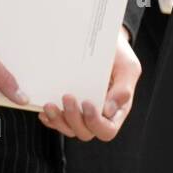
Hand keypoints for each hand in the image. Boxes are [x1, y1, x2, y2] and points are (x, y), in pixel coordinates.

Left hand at [39, 26, 140, 141]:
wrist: (103, 40)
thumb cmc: (118, 54)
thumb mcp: (128, 66)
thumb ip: (123, 89)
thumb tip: (108, 111)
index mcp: (116, 109)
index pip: (107, 130)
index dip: (96, 123)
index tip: (87, 103)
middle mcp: (99, 115)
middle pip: (85, 132)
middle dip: (74, 118)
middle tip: (66, 96)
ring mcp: (82, 113)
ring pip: (69, 129)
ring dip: (58, 121)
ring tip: (49, 105)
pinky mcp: (68, 107)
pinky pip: (57, 122)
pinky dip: (50, 119)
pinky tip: (44, 110)